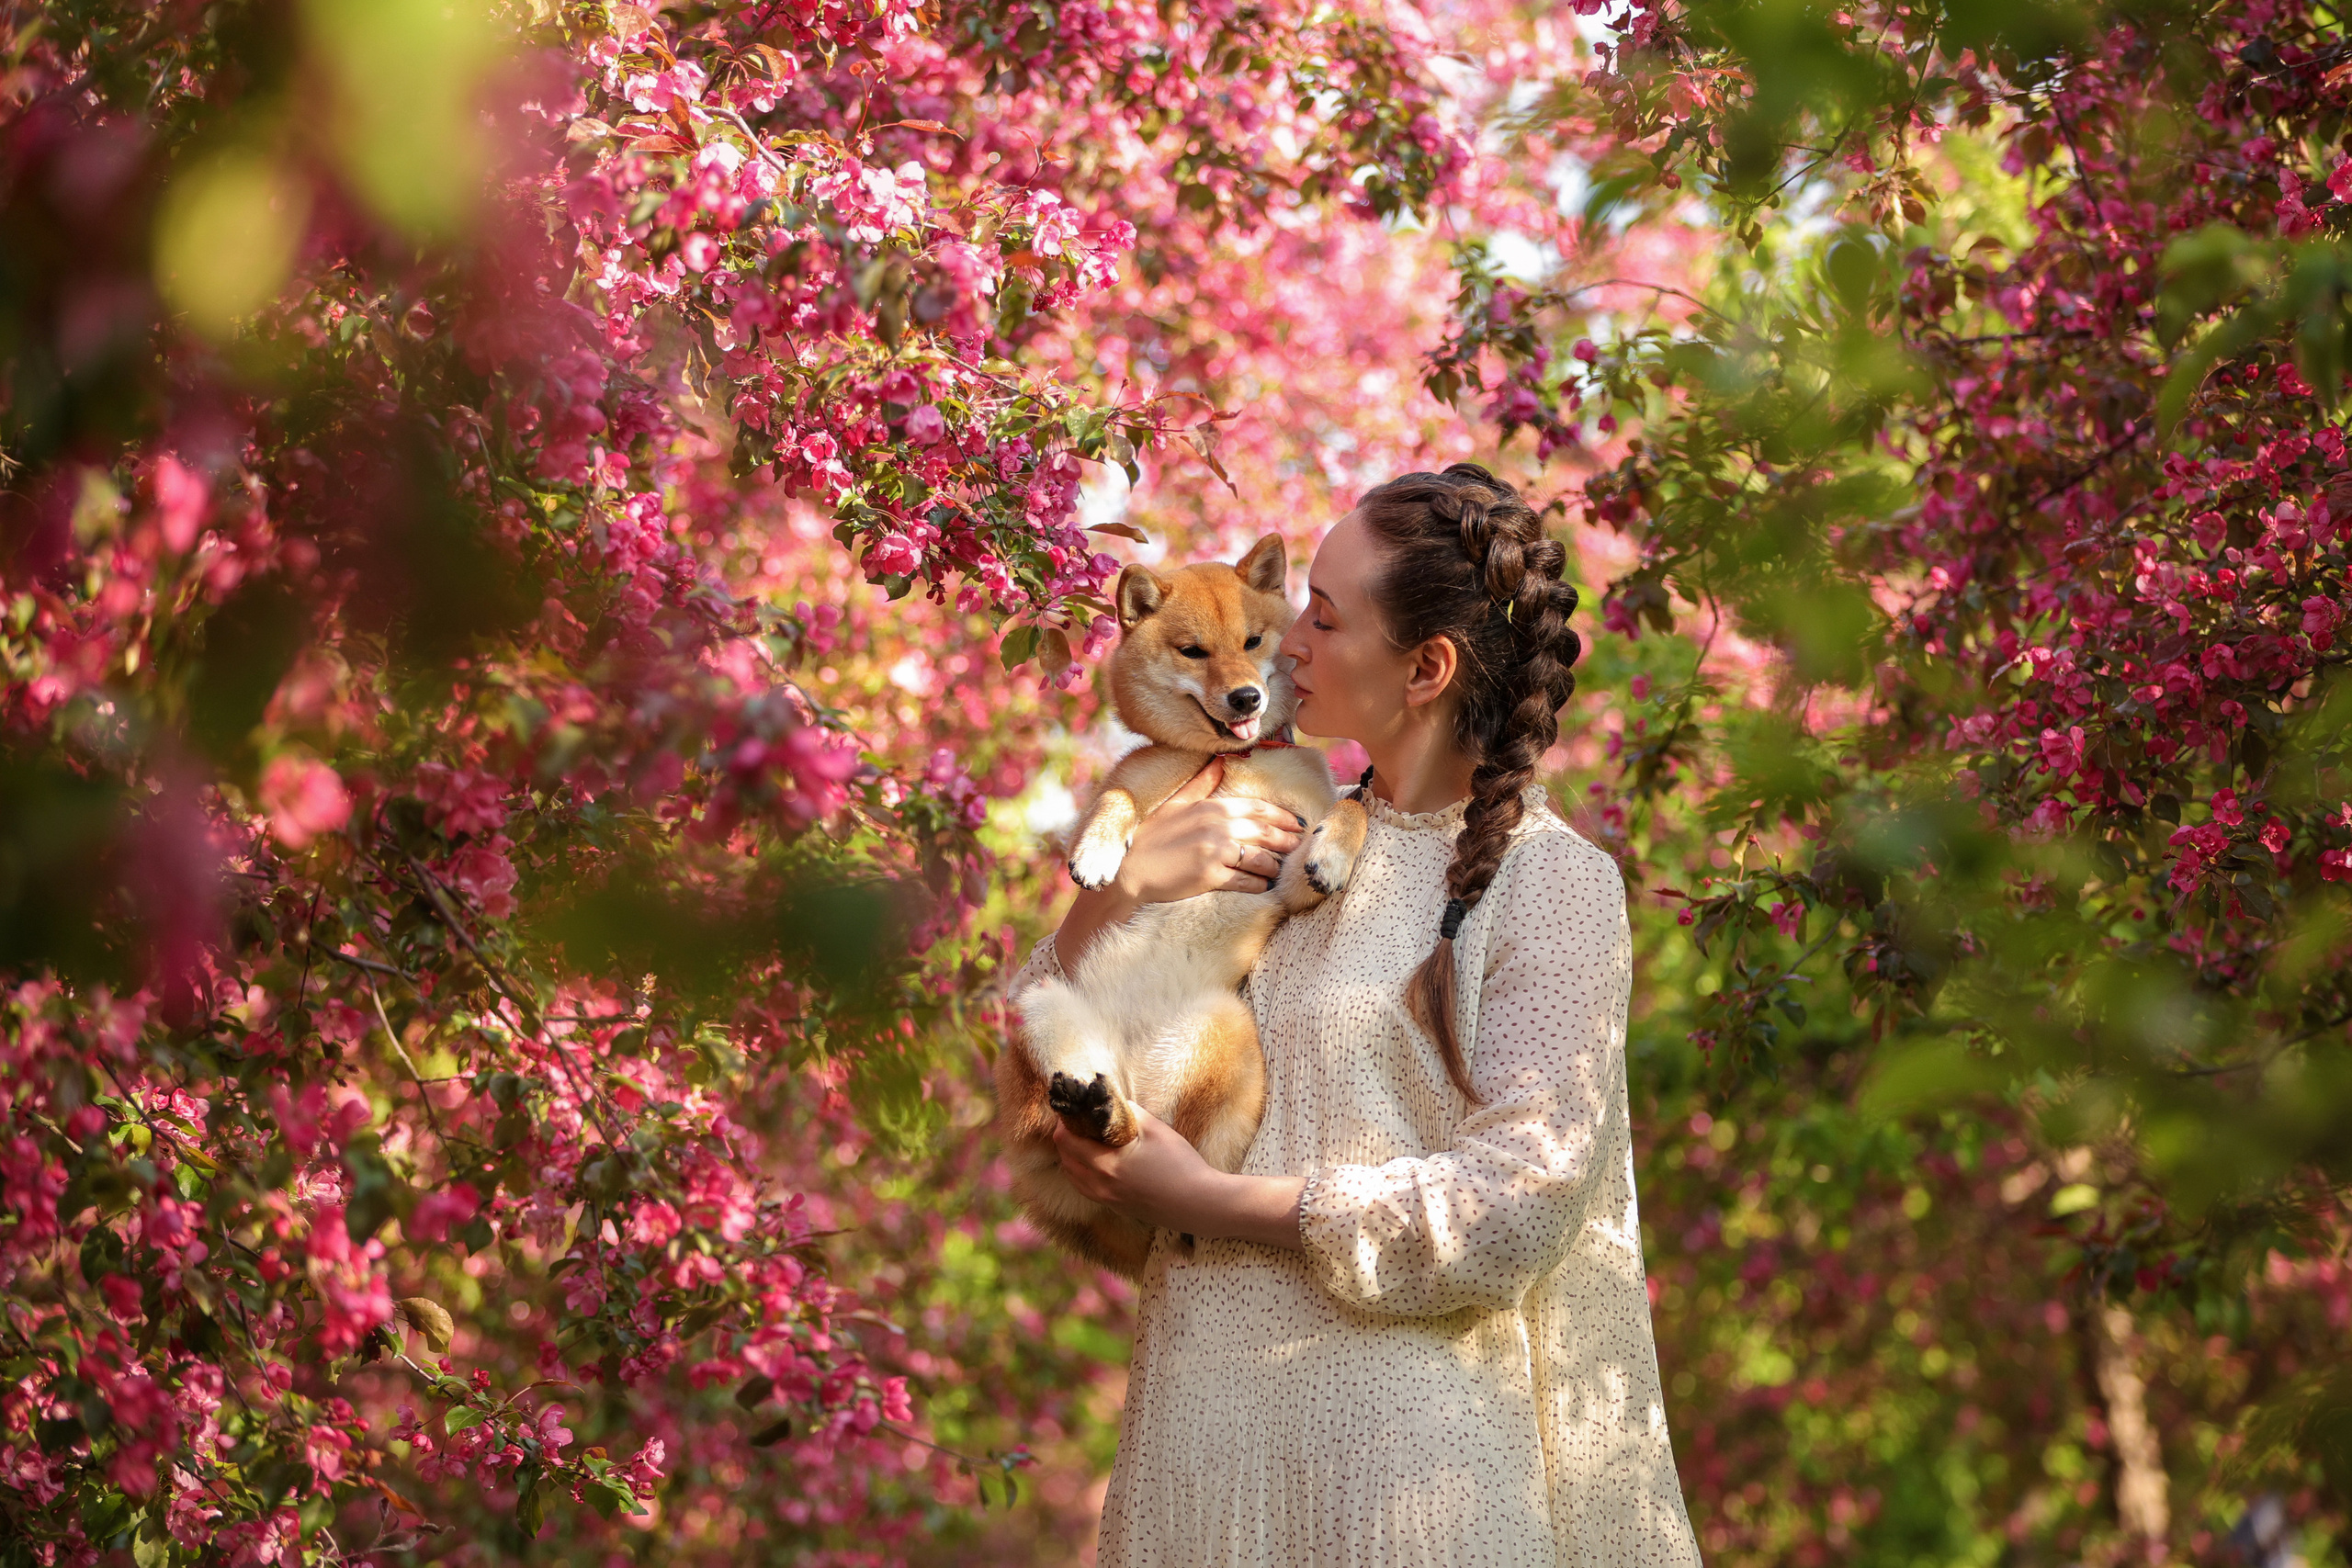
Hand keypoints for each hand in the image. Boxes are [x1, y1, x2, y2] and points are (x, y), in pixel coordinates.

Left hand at [1052, 1108, 1219, 1231]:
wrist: (1199, 1204)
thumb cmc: (1180, 1165)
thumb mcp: (1156, 1129)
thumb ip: (1129, 1113)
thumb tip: (1113, 1103)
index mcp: (1106, 1165)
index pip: (1065, 1141)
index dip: (1065, 1122)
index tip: (1075, 1110)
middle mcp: (1099, 1186)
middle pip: (1065, 1159)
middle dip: (1067, 1137)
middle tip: (1081, 1122)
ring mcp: (1106, 1200)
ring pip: (1073, 1177)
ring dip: (1073, 1156)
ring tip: (1088, 1139)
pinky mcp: (1115, 1208)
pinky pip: (1086, 1188)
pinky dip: (1083, 1172)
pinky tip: (1099, 1161)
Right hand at [1111, 756, 1304, 903]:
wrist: (1128, 871)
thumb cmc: (1150, 837)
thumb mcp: (1175, 803)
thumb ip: (1201, 783)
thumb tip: (1219, 760)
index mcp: (1212, 806)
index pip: (1258, 808)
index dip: (1282, 817)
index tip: (1297, 824)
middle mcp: (1218, 826)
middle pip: (1266, 833)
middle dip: (1287, 840)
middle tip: (1298, 846)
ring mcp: (1216, 852)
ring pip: (1261, 859)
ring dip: (1274, 866)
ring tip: (1279, 870)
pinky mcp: (1211, 877)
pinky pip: (1247, 881)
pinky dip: (1258, 885)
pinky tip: (1261, 886)